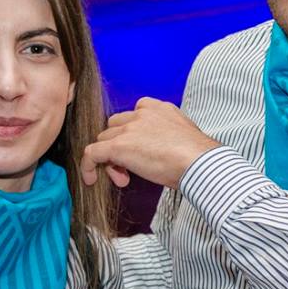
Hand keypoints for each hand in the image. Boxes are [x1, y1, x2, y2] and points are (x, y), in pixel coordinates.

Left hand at [78, 98, 219, 190]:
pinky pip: (91, 153)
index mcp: (158, 108)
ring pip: (104, 140)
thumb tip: (159, 152)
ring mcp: (128, 129)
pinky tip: (91, 180)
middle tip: (129, 170)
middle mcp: (141, 113)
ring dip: (110, 159)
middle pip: (116, 127)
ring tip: (123, 179)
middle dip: (119, 147)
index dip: (132, 136)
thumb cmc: (198, 156)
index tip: (140, 154)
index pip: (133, 117)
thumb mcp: (183, 137)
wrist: (199, 162)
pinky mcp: (117, 146)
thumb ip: (166, 136)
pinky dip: (88, 166)